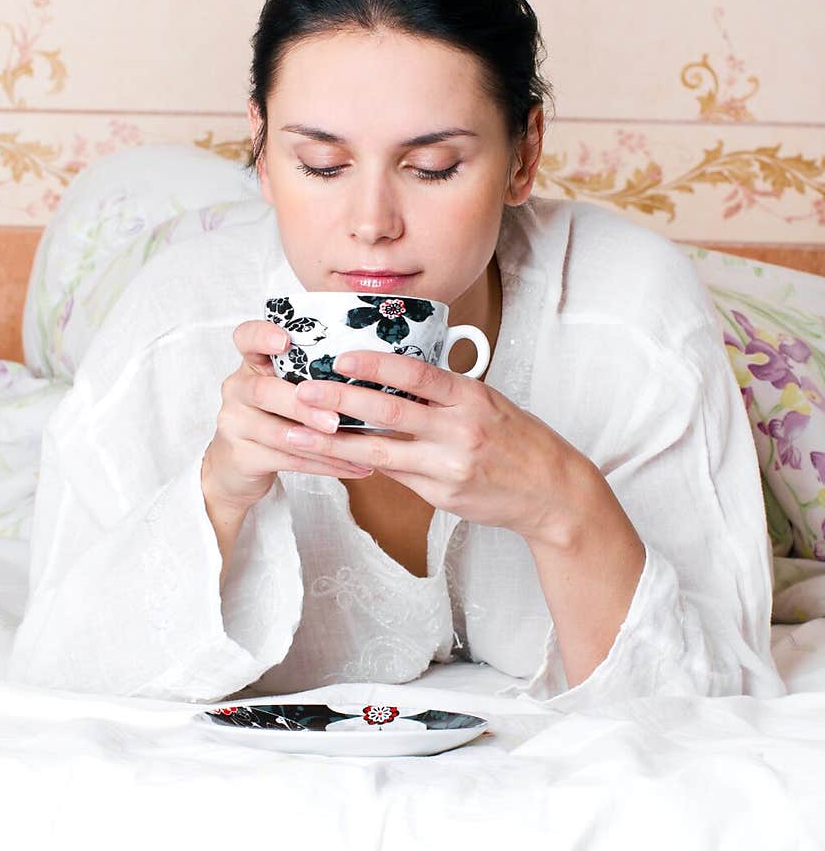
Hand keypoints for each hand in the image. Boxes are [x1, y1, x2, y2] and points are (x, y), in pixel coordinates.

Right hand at [201, 320, 375, 510]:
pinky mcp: (241, 457)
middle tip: (336, 419)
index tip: (285, 340)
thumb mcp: (286, 389)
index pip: (246, 338)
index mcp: (252, 365)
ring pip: (279, 433)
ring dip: (320, 442)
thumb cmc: (274, 417)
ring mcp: (235, 424)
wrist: (238, 463)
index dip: (262, 336)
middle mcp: (238, 390)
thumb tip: (371, 370)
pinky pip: (287, 461)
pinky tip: (351, 467)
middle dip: (304, 406)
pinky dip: (323, 465)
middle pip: (264, 391)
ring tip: (356, 449)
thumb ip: (312, 376)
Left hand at [291, 348, 591, 543]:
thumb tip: (392, 379)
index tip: (342, 356)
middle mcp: (460, 429)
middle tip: (304, 391)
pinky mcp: (442, 494)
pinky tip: (335, 456)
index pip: (417, 373)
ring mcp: (449, 465)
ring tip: (300, 432)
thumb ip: (444, 393)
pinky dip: (363, 463)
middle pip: (389, 411)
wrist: (552, 492)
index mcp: (471, 397)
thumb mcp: (488, 403)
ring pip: (380, 451)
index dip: (376, 364)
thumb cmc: (519, 441)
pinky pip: (394, 475)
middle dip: (340, 400)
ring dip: (335, 441)